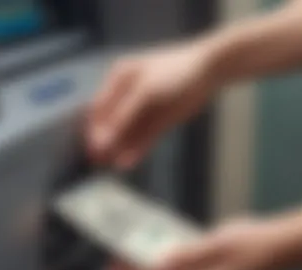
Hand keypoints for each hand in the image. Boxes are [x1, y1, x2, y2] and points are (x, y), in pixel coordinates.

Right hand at [87, 41, 217, 167]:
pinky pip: (144, 138)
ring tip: (113, 165)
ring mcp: (144, 109)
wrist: (209, 71)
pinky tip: (128, 161)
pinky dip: (136, 150)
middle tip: (99, 162)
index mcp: (119, 80)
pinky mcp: (159, 122)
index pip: (100, 109)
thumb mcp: (144, 94)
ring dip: (120, 149)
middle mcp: (128, 95)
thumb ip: (122, 119)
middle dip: (106, 143)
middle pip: (112, 123)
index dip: (94, 130)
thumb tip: (102, 142)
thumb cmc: (174, 74)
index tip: (92, 149)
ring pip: (128, 133)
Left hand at [108, 218, 293, 269]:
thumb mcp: (214, 248)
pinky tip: (155, 248)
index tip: (111, 266)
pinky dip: (163, 263)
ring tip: (131, 251)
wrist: (275, 248)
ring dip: (148, 267)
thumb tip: (156, 264)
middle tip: (116, 255)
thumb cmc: (247, 247)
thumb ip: (185, 257)